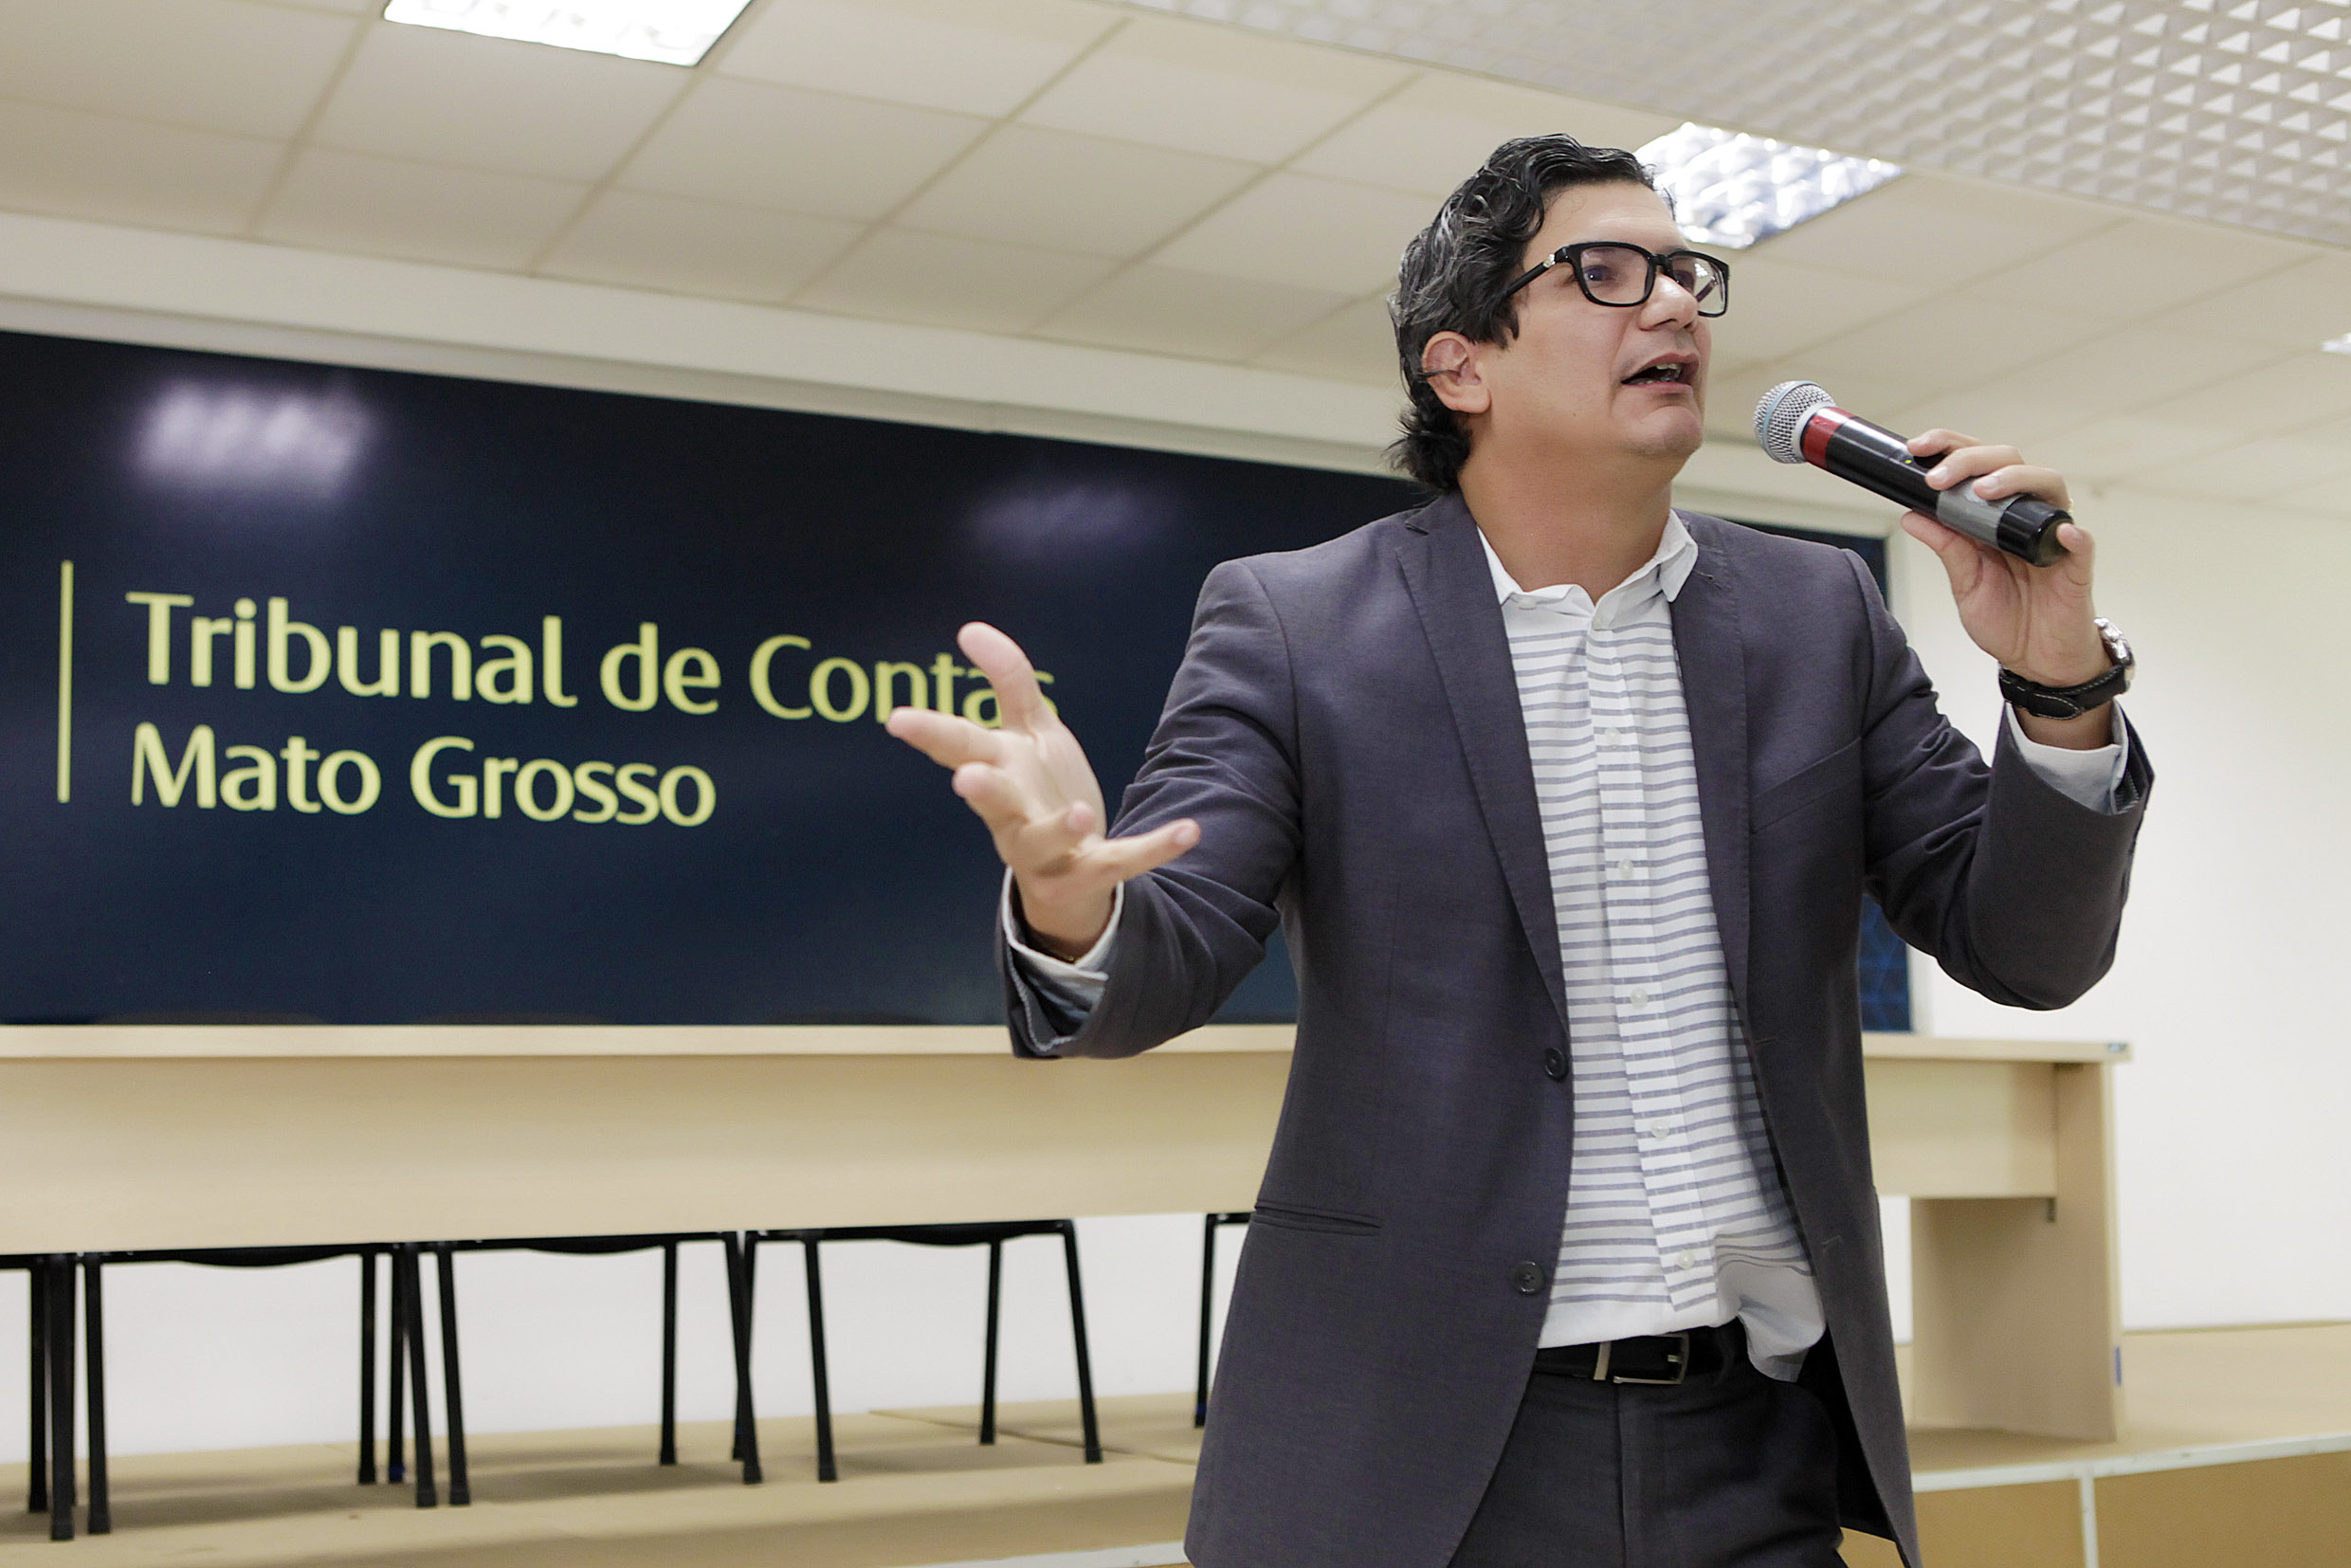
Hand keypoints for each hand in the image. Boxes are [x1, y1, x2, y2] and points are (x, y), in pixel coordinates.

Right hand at [885, 622, 1197, 958]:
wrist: (1071, 873)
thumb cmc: (1039, 793)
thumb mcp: (1030, 734)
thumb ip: (1009, 681)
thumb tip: (971, 628)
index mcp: (998, 774)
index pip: (959, 749)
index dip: (929, 733)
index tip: (898, 719)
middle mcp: (1013, 816)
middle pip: (991, 803)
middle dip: (981, 792)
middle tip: (966, 781)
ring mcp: (1048, 851)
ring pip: (1043, 843)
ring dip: (1060, 829)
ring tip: (1080, 814)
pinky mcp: (1091, 872)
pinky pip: (1124, 861)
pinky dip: (1156, 847)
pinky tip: (1189, 830)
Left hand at [1899, 431, 2112, 747]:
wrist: (2037, 659)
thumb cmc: (2006, 617)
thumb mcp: (1964, 583)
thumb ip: (1946, 548)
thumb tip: (1911, 514)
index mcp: (1994, 515)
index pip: (1976, 465)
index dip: (1950, 448)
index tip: (1916, 448)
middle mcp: (2024, 516)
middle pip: (2009, 462)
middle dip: (1971, 460)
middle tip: (1939, 477)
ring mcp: (2052, 537)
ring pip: (2048, 485)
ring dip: (2015, 481)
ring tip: (1984, 491)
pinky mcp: (2076, 566)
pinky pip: (2082, 541)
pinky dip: (2072, 533)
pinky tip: (2059, 531)